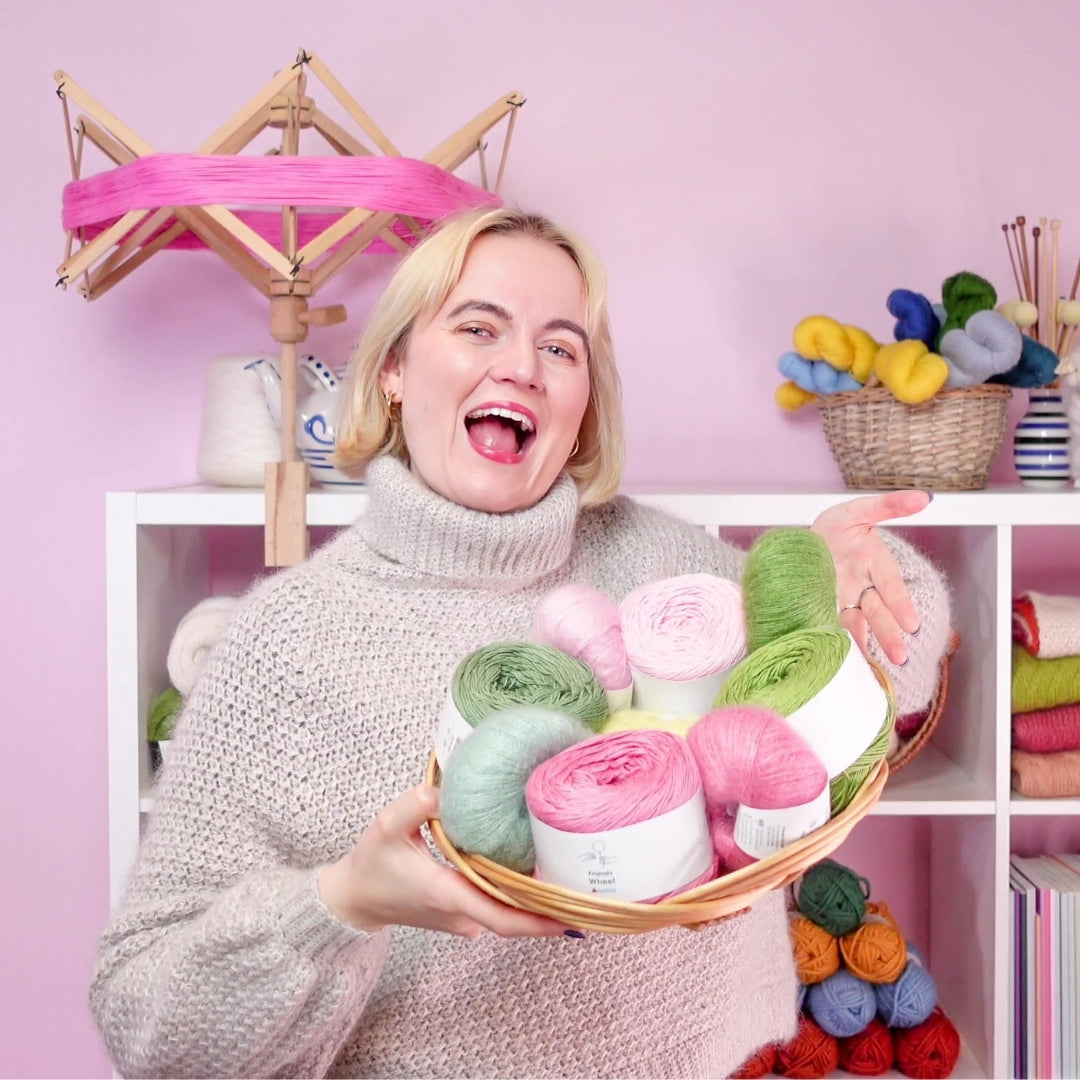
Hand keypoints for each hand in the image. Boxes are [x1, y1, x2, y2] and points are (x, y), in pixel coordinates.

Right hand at [317, 784, 569, 939]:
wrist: (352, 899)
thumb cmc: (370, 864)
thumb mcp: (387, 827)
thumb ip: (415, 805)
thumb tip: (445, 789)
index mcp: (447, 894)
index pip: (504, 918)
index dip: (541, 920)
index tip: (574, 914)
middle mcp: (460, 914)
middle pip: (515, 918)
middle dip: (550, 907)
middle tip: (586, 886)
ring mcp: (460, 920)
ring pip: (506, 913)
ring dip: (533, 900)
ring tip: (566, 872)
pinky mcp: (458, 917)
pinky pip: (495, 908)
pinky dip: (514, 895)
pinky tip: (531, 871)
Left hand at [810, 489, 931, 665]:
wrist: (801, 545)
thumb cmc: (834, 529)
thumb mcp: (857, 511)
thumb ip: (889, 506)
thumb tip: (925, 497)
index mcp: (873, 563)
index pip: (890, 585)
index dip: (901, 604)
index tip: (912, 625)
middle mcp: (862, 586)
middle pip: (878, 611)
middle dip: (889, 633)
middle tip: (901, 657)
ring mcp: (844, 601)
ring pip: (860, 625)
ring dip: (870, 644)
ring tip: (880, 665)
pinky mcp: (826, 610)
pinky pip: (836, 628)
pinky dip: (842, 643)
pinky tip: (845, 660)